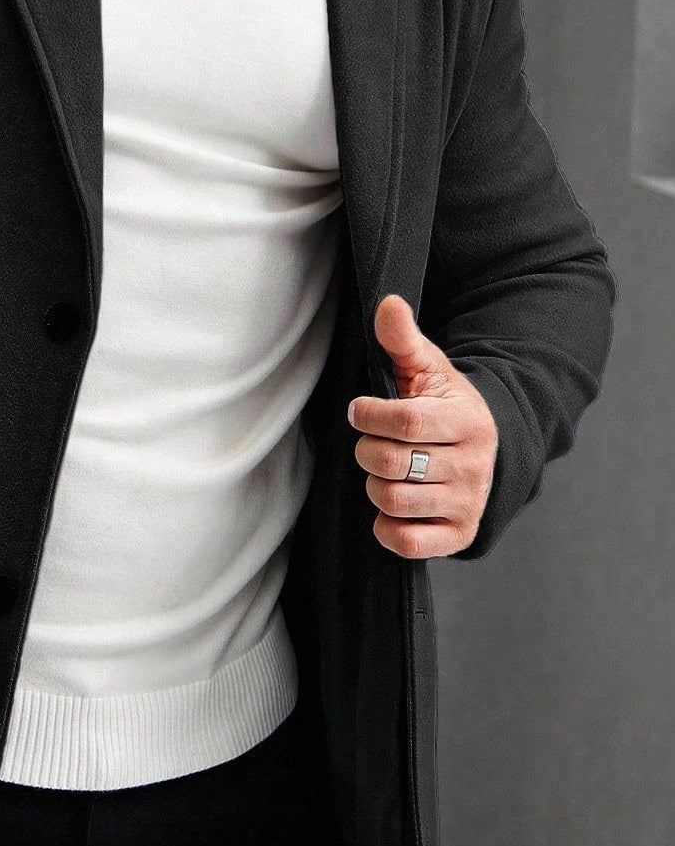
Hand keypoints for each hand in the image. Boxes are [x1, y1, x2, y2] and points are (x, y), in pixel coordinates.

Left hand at [347, 294, 498, 558]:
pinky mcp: (459, 536)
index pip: (405, 422)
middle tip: (371, 444)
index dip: (369, 415)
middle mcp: (475, 465)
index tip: (360, 410)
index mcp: (468, 420)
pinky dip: (388, 527)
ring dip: (374, 488)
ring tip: (385, 473)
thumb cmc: (443, 407)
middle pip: (391, 463)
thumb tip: (387, 302)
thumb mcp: (427, 370)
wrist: (485, 454)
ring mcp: (468, 503)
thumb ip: (402, 339)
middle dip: (366, 451)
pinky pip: (406, 542)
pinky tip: (394, 507)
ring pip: (393, 502)